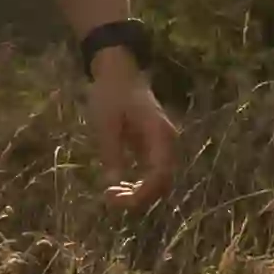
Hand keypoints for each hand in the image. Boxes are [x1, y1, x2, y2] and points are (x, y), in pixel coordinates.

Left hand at [87, 49, 181, 207]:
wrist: (118, 73)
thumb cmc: (111, 94)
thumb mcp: (105, 124)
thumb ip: (111, 154)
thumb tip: (113, 184)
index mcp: (159, 135)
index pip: (159, 175)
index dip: (141, 194)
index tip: (116, 200)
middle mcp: (167, 143)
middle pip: (162, 182)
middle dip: (138, 197)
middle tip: (109, 198)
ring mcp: (161, 146)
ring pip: (158, 181)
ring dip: (138, 193)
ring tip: (110, 195)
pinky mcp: (153, 148)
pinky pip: (151, 174)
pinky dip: (137, 184)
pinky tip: (117, 188)